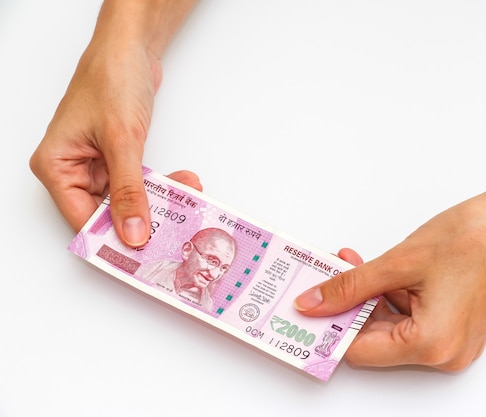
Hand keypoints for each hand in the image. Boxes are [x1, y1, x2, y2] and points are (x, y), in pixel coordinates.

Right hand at [30, 35, 199, 244]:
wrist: (130, 48)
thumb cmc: (112, 80)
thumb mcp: (122, 141)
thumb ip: (129, 191)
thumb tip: (132, 233)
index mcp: (56, 167)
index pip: (82, 220)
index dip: (113, 239)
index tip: (145, 255)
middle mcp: (72, 170)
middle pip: (107, 213)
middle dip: (144, 218)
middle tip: (175, 228)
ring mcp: (95, 165)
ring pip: (128, 199)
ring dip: (159, 199)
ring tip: (187, 195)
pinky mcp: (117, 157)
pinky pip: (139, 182)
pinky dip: (161, 184)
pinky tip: (183, 182)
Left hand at [296, 189, 485, 370]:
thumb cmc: (474, 239)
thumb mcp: (398, 262)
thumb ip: (351, 287)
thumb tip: (315, 304)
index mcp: (432, 345)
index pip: (360, 351)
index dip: (330, 328)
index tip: (308, 309)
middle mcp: (444, 354)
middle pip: (375, 339)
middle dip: (348, 306)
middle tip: (325, 278)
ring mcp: (451, 342)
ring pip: (390, 326)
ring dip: (367, 297)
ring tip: (349, 264)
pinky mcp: (454, 326)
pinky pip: (409, 319)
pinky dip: (389, 296)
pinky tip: (374, 271)